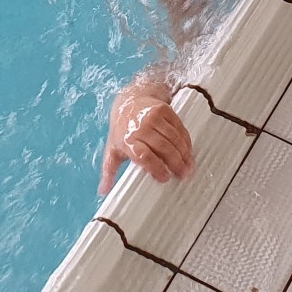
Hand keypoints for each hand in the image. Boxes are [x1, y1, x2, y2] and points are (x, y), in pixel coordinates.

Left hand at [98, 80, 193, 194]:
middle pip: (163, 148)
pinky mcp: (165, 110)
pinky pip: (179, 128)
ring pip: (173, 139)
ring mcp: (154, 117)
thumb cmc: (122, 130)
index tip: (165, 178)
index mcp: (127, 139)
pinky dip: (186, 142)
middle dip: (175, 163)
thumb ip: (109, 171)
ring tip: (189, 167)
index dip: (156, 168)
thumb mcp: (113, 149)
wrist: (129, 101)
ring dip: (184, 154)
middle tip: (183, 175)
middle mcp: (141, 127)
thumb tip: (103, 190)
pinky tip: (188, 152)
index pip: (144, 156)